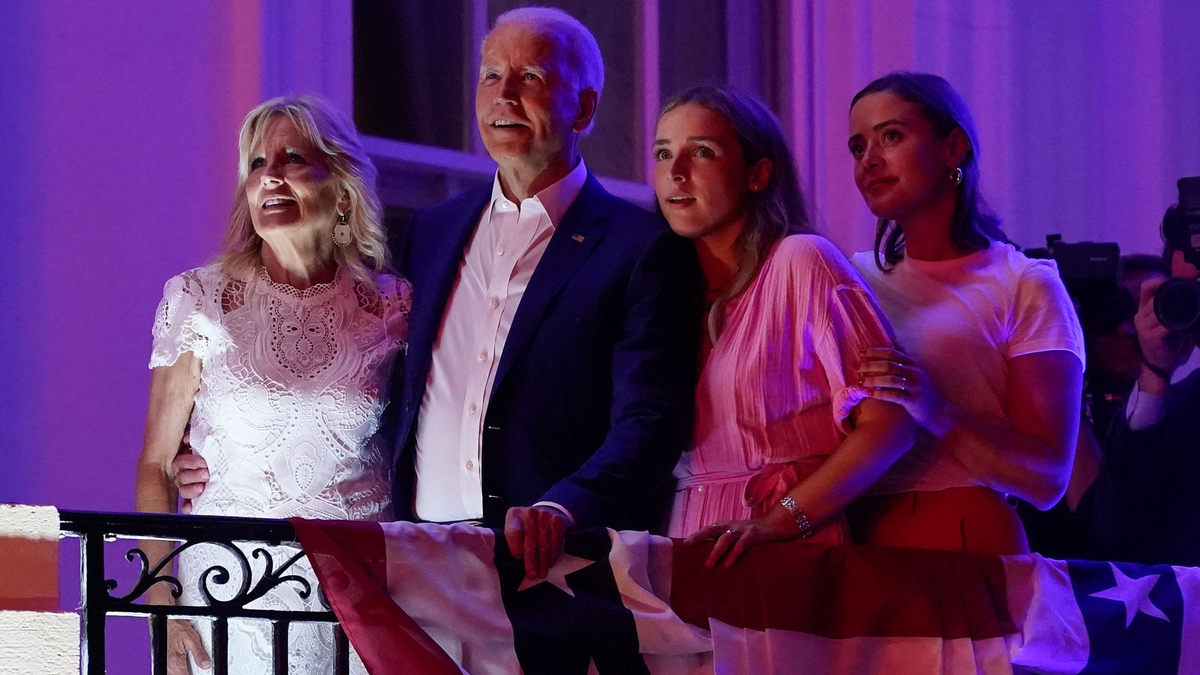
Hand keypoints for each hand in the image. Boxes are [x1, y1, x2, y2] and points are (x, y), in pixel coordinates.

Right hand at [166, 618, 209, 674]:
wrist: (167, 622)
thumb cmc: (177, 628)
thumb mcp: (192, 639)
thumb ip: (199, 654)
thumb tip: (206, 664)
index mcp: (175, 662)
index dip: (196, 674)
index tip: (202, 671)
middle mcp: (168, 666)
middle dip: (190, 672)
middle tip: (198, 667)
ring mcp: (166, 664)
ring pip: (175, 674)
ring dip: (184, 671)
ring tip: (192, 664)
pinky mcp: (165, 661)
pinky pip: (172, 670)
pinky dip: (179, 669)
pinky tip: (185, 664)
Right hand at [170, 431, 207, 513]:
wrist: (223, 468)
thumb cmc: (212, 453)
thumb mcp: (203, 446)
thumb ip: (193, 440)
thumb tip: (188, 438)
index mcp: (184, 461)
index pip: (182, 462)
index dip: (191, 463)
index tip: (204, 463)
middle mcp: (183, 474)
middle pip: (182, 477)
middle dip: (194, 475)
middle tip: (206, 474)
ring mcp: (186, 487)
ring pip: (183, 490)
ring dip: (191, 489)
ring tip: (201, 488)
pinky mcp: (192, 499)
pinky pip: (185, 505)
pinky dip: (187, 507)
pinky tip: (190, 507)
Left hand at [504, 506, 571, 580]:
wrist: (550, 512)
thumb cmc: (530, 526)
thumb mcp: (517, 528)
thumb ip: (513, 540)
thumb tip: (515, 562)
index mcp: (514, 514)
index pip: (513, 533)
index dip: (516, 548)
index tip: (518, 559)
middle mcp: (529, 512)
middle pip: (529, 541)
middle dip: (531, 561)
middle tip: (532, 575)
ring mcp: (544, 515)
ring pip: (543, 543)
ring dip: (543, 561)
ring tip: (542, 573)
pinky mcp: (557, 520)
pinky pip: (555, 541)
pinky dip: (553, 554)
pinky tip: (551, 563)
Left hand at [683, 508, 797, 567]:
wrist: (778, 524)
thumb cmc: (756, 534)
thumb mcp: (740, 536)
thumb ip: (729, 542)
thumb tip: (713, 556)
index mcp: (728, 526)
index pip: (709, 528)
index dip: (697, 534)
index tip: (685, 543)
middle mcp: (733, 525)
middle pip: (713, 529)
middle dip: (700, 537)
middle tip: (688, 545)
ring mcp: (743, 529)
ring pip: (726, 539)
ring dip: (716, 552)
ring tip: (708, 565)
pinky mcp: (754, 535)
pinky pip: (742, 545)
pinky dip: (734, 554)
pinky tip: (728, 565)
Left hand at [858, 347, 947, 432]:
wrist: (937, 410)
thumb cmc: (921, 388)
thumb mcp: (915, 369)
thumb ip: (904, 355)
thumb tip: (891, 339)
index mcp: (913, 364)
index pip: (892, 353)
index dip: (876, 352)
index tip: (861, 352)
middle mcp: (915, 373)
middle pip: (889, 365)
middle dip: (871, 365)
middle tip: (856, 367)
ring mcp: (915, 387)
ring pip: (891, 380)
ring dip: (873, 380)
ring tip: (860, 381)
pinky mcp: (913, 400)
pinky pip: (894, 396)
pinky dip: (880, 394)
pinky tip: (869, 394)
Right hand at [1134, 278, 1195, 391]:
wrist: (1158, 366)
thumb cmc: (1164, 343)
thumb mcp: (1165, 323)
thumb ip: (1169, 310)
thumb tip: (1187, 297)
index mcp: (1143, 311)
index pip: (1145, 289)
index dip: (1157, 282)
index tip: (1171, 283)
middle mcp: (1140, 317)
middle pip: (1155, 298)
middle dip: (1172, 299)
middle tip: (1186, 302)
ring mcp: (1143, 326)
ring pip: (1160, 309)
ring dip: (1175, 312)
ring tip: (1184, 317)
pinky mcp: (1150, 336)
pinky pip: (1166, 324)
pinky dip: (1177, 324)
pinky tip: (1182, 327)